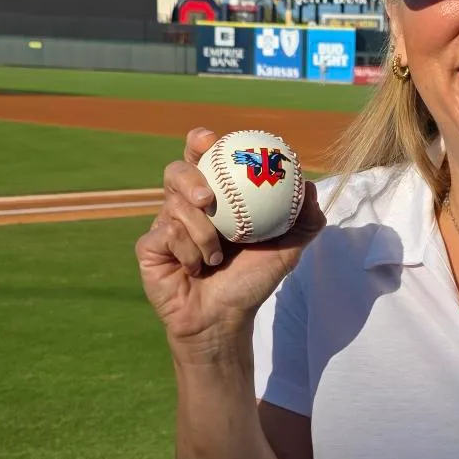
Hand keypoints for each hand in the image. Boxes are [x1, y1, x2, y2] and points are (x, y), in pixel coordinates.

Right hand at [135, 127, 324, 350]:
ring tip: (216, 256)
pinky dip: (188, 252)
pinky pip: (166, 235)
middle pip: (176, 171)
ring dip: (202, 233)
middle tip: (207, 198)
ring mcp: (164, 224)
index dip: (199, 142)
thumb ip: (303, 220)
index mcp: (213, 198)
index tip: (210, 139)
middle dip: (189, 177)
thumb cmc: (251, 281)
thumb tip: (309, 186)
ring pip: (174, 206)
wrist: (224, 319)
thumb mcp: (286, 251)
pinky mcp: (149, 246)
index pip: (201, 159)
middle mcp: (185, 206)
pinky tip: (195, 269)